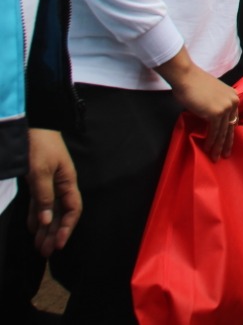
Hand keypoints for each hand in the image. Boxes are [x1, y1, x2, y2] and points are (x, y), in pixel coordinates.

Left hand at [26, 129, 80, 255]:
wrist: (32, 126)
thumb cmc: (40, 147)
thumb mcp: (41, 172)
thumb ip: (44, 197)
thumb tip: (47, 221)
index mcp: (68, 182)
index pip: (73, 209)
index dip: (67, 227)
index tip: (58, 244)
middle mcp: (61, 185)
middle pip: (61, 213)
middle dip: (54, 233)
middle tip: (45, 252)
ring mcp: (49, 183)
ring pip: (49, 210)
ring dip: (45, 228)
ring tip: (39, 246)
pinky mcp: (38, 181)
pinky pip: (40, 203)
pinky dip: (37, 216)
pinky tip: (34, 228)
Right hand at [155, 48, 239, 157]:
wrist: (186, 77)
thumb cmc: (194, 84)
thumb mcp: (211, 95)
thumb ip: (216, 106)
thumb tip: (213, 119)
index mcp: (233, 96)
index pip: (233, 118)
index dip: (230, 132)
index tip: (228, 142)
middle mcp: (233, 102)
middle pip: (230, 126)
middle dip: (227, 143)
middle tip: (226, 155)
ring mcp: (225, 107)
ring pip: (223, 131)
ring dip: (218, 146)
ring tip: (215, 157)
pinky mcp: (216, 113)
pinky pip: (214, 131)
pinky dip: (211, 141)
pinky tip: (208, 149)